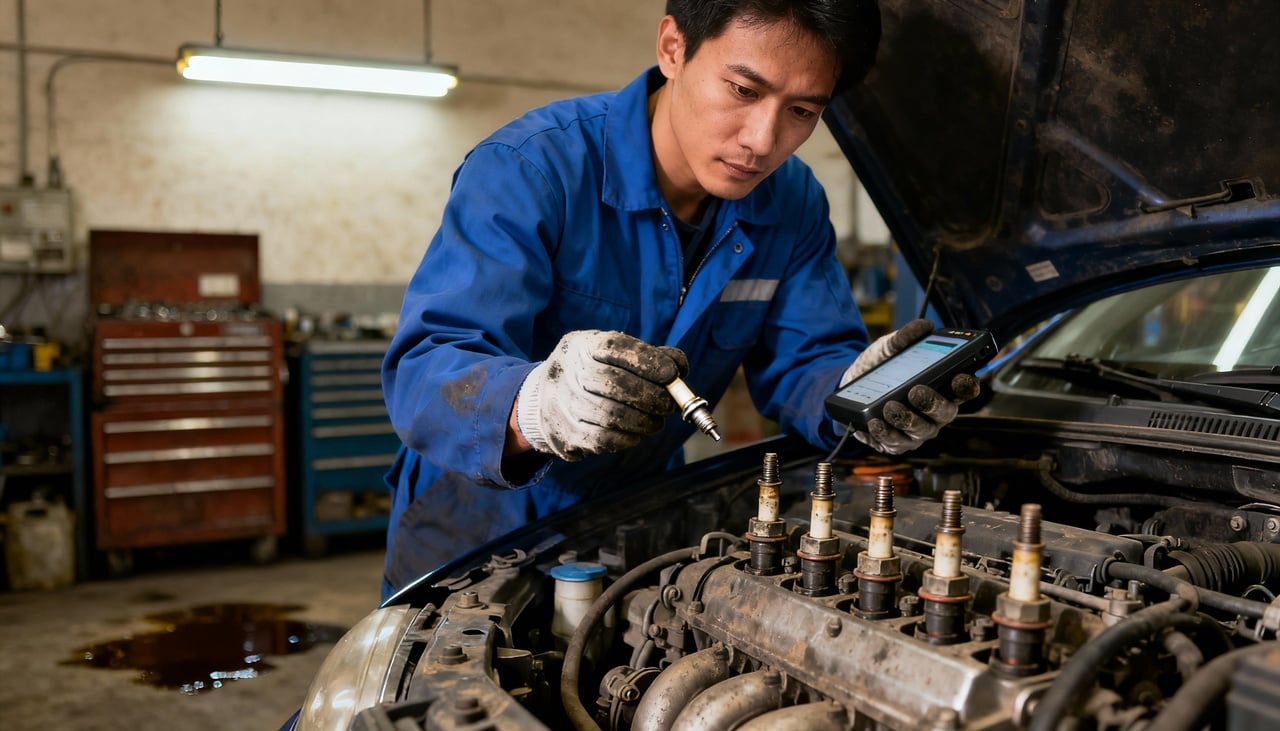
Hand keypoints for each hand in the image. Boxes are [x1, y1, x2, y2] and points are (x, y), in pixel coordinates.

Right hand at [516, 330, 688, 461]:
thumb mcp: (612, 355)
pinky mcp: (564, 433)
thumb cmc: (591, 374)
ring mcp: (562, 403)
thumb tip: (681, 369)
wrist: (540, 401)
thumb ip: (649, 357)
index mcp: (581, 346)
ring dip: (644, 421)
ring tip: (656, 422)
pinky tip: (635, 434)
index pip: (615, 348)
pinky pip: (604, 439)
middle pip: (615, 384)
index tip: (672, 374)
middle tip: (669, 405)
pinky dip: (628, 438)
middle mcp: (567, 371)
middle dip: (652, 396)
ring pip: (612, 416)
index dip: (647, 361)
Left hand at [840, 319, 981, 454]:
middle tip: (916, 392)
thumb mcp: (888, 348)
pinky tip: (875, 423)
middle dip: (932, 404)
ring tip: (889, 407)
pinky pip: (895, 443)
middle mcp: (935, 412)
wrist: (850, 384)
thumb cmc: (880, 367)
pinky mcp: (897, 442)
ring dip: (906, 420)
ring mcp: (917, 430)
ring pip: (920, 431)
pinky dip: (884, 433)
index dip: (966, 385)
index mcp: (942, 387)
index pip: (964, 389)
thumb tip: (923, 326)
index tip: (960, 377)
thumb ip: (905, 337)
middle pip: (945, 413)